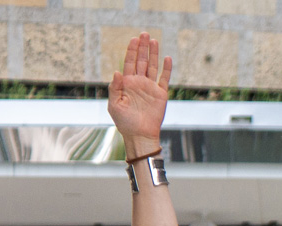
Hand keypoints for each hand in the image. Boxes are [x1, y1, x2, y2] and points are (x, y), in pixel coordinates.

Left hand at [108, 34, 170, 156]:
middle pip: (141, 61)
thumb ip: (114, 88)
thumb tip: (117, 72)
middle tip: (144, 34)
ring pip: (153, 67)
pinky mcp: (161, 94)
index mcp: (127, 84)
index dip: (131, 51)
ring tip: (154, 40)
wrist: (140, 136)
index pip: (129, 63)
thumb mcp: (115, 105)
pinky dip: (166, 69)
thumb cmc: (124, 123)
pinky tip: (167, 58)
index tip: (134, 39)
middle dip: (142, 48)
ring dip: (153, 54)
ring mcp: (150, 88)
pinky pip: (164, 79)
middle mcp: (139, 83)